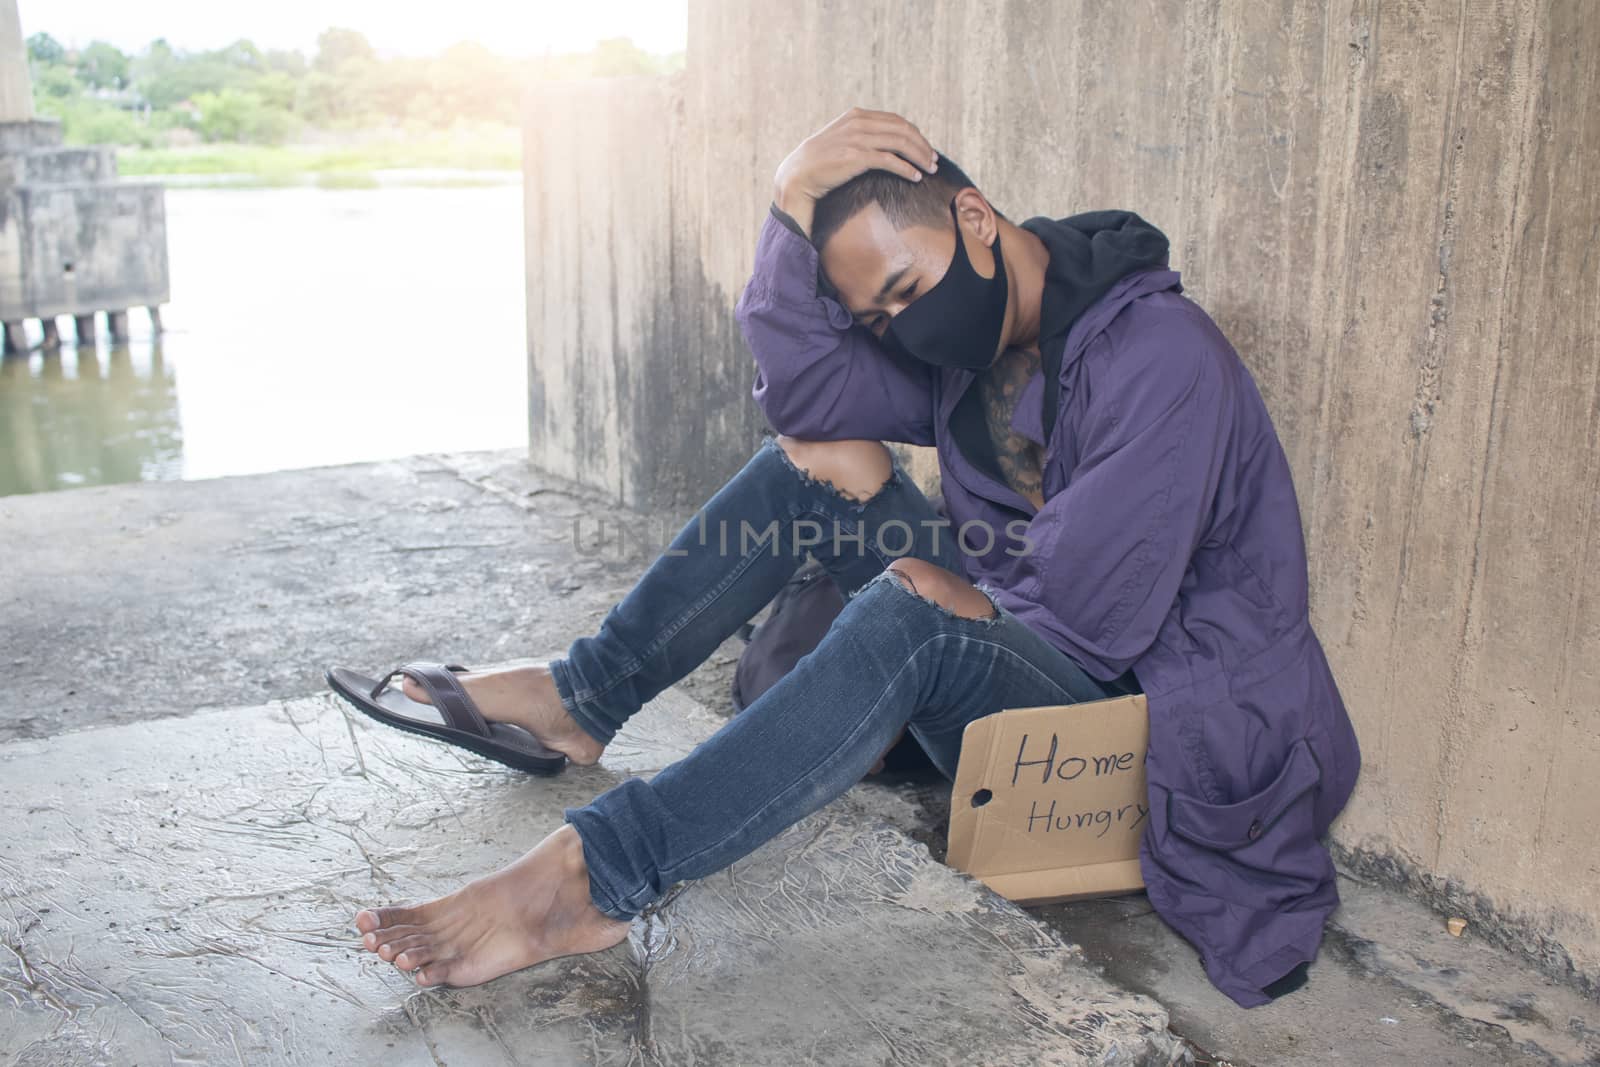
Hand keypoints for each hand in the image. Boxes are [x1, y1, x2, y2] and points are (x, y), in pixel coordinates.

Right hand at [773, 108, 938, 237]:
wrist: (797, 177)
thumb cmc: (819, 164)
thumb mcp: (840, 141)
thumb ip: (859, 136)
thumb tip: (882, 144)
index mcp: (856, 115)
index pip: (896, 121)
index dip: (915, 135)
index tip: (926, 149)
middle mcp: (858, 123)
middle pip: (903, 129)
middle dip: (923, 145)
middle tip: (934, 161)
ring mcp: (857, 138)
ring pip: (900, 143)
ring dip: (920, 156)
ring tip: (930, 170)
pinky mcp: (857, 157)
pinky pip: (891, 161)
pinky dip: (907, 169)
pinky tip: (915, 177)